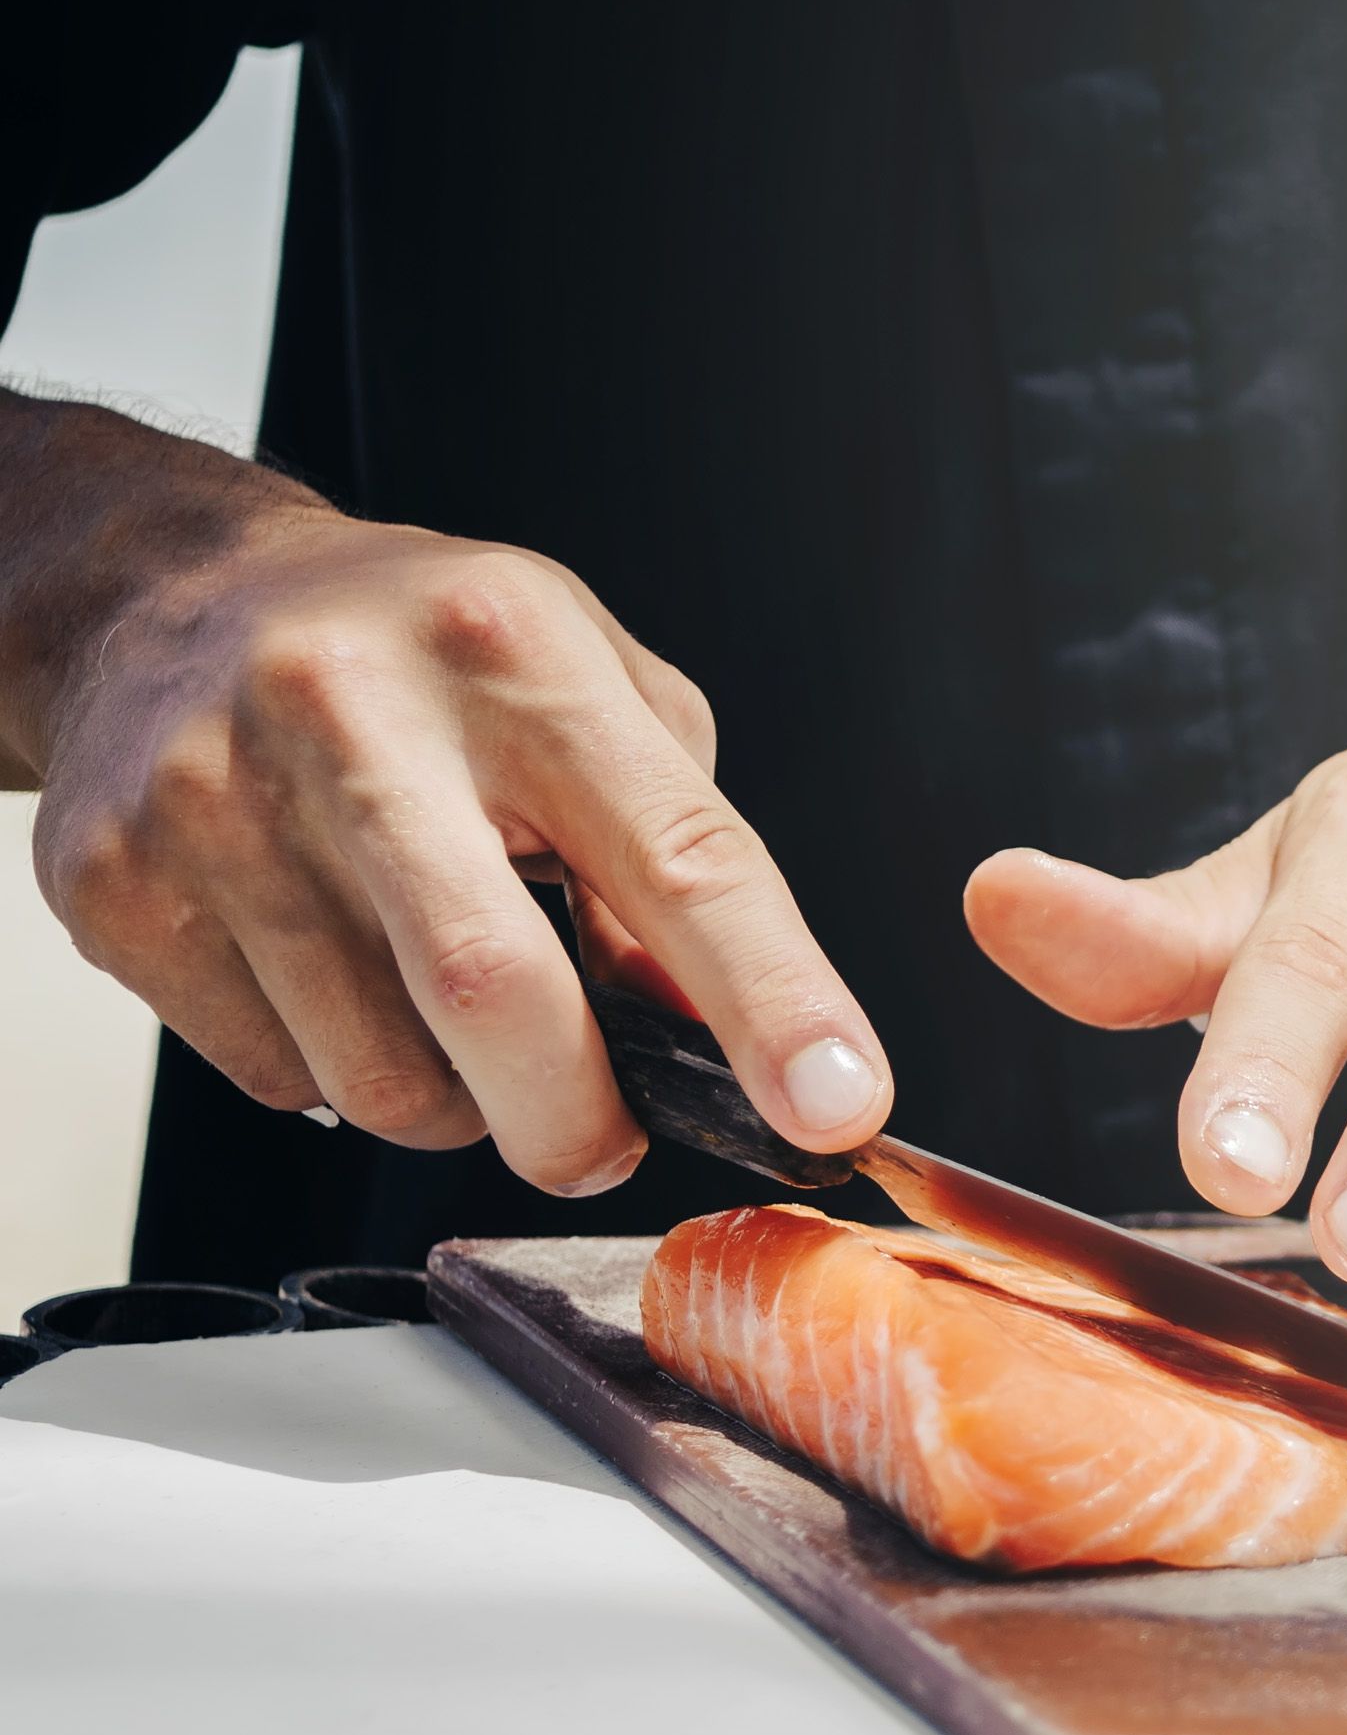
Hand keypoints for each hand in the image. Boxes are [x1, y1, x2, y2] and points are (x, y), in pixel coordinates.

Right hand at [2, 400, 890, 1189]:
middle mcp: (356, 713)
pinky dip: (338, 1076)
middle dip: (577, 1121)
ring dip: (456, 1104)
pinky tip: (336, 976)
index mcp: (516, 655)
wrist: (173, 596)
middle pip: (497, 995)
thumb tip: (725, 1032)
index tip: (840, 1105)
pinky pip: (276, 1079)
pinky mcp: (117, 885)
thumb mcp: (593, 691)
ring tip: (450, 1012)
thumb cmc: (424, 655)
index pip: (679, 857)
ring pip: (380, 1076)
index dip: (774, 1001)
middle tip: (601, 1138)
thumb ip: (677, 851)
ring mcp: (218, 799)